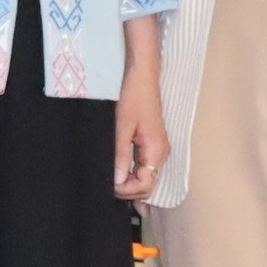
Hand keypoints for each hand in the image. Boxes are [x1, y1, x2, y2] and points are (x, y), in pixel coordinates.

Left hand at [113, 22, 170, 198]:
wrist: (142, 75)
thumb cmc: (133, 96)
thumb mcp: (121, 127)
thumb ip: (120, 156)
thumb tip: (116, 181)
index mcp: (156, 151)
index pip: (144, 186)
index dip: (126, 191)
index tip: (108, 185)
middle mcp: (160, 153)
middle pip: (147, 185)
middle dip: (128, 191)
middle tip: (106, 187)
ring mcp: (157, 149)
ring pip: (145, 177)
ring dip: (130, 184)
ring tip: (111, 185)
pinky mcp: (151, 143)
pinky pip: (144, 167)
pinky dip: (133, 175)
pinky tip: (121, 178)